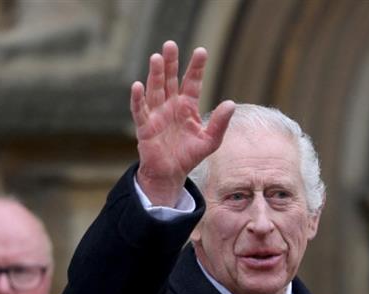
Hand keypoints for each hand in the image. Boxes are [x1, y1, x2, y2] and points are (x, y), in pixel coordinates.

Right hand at [130, 40, 235, 205]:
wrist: (171, 173)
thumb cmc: (190, 155)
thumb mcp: (210, 140)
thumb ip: (220, 123)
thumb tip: (231, 103)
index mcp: (187, 106)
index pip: (192, 82)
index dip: (196, 67)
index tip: (201, 51)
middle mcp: (170, 105)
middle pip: (170, 79)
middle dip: (170, 63)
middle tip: (170, 44)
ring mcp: (156, 114)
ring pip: (155, 89)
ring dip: (154, 74)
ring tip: (156, 57)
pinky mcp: (144, 126)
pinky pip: (139, 110)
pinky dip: (137, 99)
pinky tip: (137, 86)